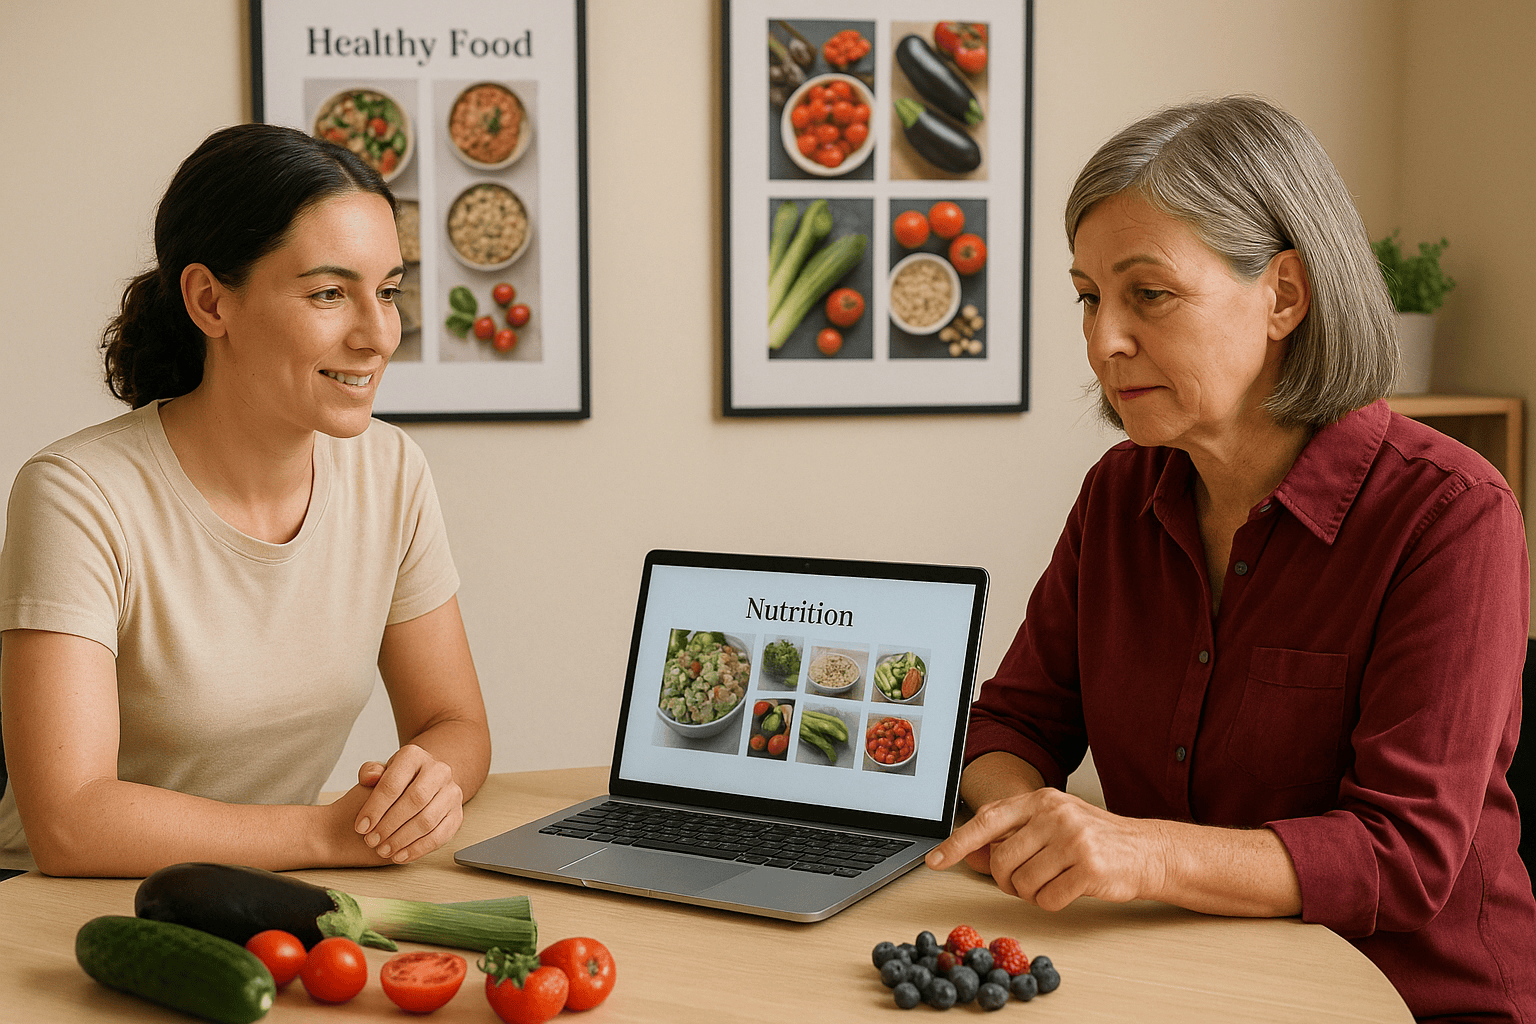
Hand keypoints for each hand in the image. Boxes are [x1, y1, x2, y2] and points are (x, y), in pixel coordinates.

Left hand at [351, 745, 465, 864]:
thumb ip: (370, 773)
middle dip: (389, 824)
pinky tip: (401, 856)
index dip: (375, 808)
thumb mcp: (379, 772)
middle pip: (414, 800)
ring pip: (428, 819)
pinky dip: (419, 849)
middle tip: (371, 841)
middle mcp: (439, 770)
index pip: (393, 783)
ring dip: (403, 839)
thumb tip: (370, 778)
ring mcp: (452, 792)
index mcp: (414, 756)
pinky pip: (441, 835)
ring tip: (384, 850)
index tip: (361, 827)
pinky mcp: (457, 814)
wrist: (423, 784)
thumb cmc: (396, 781)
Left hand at [926, 788, 1170, 910]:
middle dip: (1005, 881)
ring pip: (1023, 883)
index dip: (957, 842)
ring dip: (1030, 894)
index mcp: (1041, 800)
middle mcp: (1055, 814)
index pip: (987, 819)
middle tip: (1022, 883)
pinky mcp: (1089, 867)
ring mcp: (1073, 839)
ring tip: (1051, 882)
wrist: (1147, 852)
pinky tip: (1068, 890)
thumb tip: (967, 854)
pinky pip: (1047, 899)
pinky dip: (1051, 903)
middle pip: (1001, 860)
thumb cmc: (1095, 840)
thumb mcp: (1050, 827)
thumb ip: (1010, 838)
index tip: (935, 860)